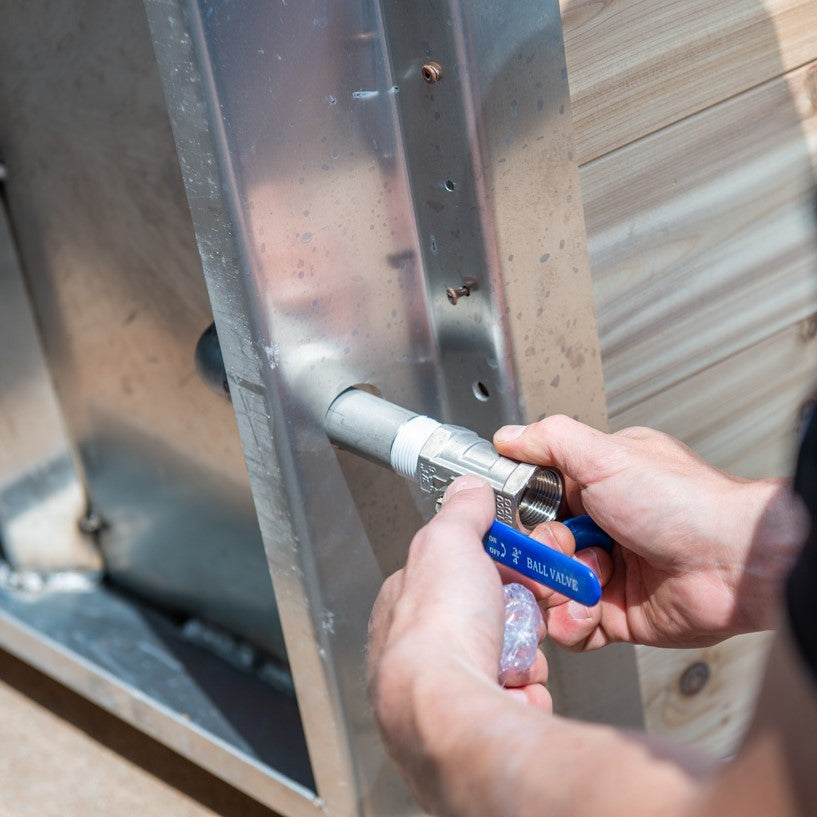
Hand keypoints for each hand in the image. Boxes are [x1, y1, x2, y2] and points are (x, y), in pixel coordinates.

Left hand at [367, 477, 551, 810]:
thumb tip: (468, 490)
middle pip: (486, 617)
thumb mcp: (450, 542)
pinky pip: (516, 698)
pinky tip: (518, 690)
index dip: (492, 566)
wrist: (450, 710)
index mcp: (406, 602)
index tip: (516, 563)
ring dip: (523, 656)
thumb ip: (461, 513)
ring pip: (505, 657)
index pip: (455, 572)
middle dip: (513, 616)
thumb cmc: (440, 630)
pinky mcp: (472, 721)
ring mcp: (445, 687)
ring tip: (516, 656)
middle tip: (522, 615)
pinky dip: (526, 692)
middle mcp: (418, 648)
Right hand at [494, 416, 807, 648]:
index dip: (522, 517)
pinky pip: (571, 626)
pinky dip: (574, 623)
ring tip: (587, 583)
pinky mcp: (614, 614)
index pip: (533, 503)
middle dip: (542, 556)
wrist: (735, 563)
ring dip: (557, 591)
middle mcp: (598, 528)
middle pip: (535, 550)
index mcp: (594, 486)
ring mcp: (605, 573)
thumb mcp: (608, 456)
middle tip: (565, 551)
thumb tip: (509, 437)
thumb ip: (551, 440)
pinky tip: (592, 609)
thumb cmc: (684, 503)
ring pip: (547, 590)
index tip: (523, 522)